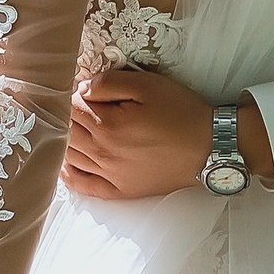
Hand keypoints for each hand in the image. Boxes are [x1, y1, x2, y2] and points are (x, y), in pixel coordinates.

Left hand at [61, 68, 210, 198]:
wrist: (211, 148)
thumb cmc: (181, 113)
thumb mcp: (148, 85)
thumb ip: (109, 83)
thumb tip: (81, 88)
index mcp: (108, 125)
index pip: (71, 107)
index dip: (70, 93)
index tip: (78, 86)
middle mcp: (104, 154)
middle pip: (67, 132)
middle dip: (63, 115)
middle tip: (69, 105)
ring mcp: (111, 175)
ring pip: (70, 157)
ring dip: (62, 140)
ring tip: (65, 127)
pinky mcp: (121, 191)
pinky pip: (84, 186)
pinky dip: (69, 174)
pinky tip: (64, 163)